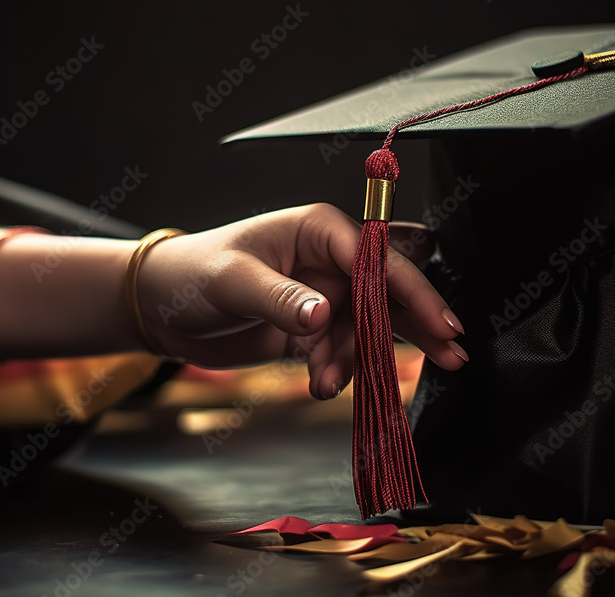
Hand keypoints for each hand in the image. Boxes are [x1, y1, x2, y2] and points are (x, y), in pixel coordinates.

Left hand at [135, 203, 466, 398]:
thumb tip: (323, 315)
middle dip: (416, 325)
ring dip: (358, 360)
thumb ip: (280, 298)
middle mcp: (328, 260)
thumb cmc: (192, 274)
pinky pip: (344, 350)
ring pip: (367, 329)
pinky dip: (338, 370)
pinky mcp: (313, 327)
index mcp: (317, 230)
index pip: (377, 257)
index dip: (412, 290)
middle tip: (451, 357)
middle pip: (389, 292)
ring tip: (327, 384)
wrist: (163, 309)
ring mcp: (323, 295)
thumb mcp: (232, 282)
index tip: (441, 323)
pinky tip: (322, 384)